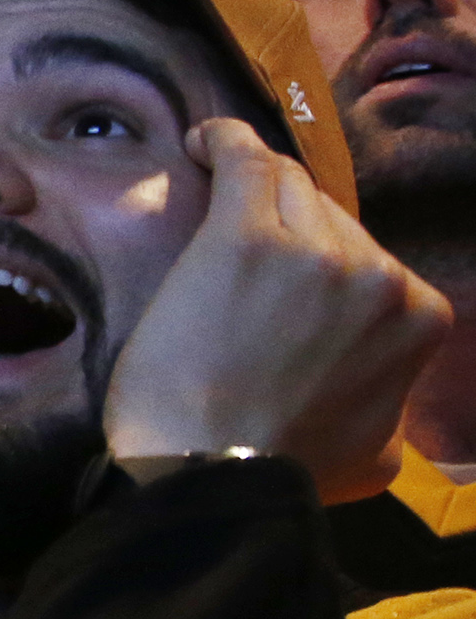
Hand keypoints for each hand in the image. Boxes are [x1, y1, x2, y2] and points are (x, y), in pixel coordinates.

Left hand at [103, 118, 448, 500]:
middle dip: (289, 227)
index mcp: (417, 319)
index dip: (322, 259)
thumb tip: (380, 396)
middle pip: (331, 218)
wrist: (213, 476)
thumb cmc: (283, 471)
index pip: (370, 258)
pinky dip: (224, 143)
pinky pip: (246, 162)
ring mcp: (317, 254)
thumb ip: (389, 405)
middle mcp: (378, 278)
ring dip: (254, 185)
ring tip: (216, 182)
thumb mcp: (378, 454)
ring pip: (288, 188)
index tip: (283, 269)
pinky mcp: (247, 239)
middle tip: (238, 245)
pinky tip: (200, 142)